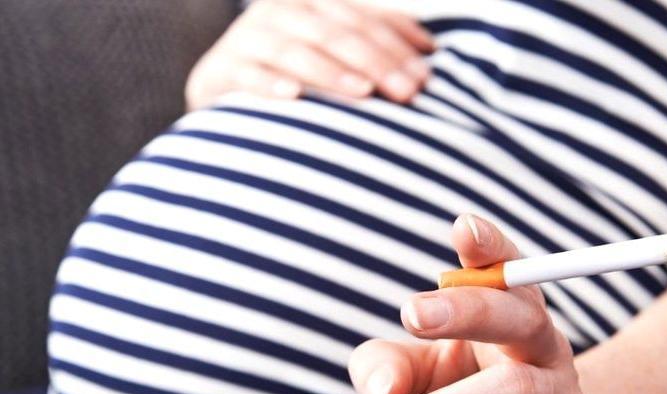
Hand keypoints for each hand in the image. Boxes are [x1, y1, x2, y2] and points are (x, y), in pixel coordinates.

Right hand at [185, 0, 433, 109]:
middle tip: (407, 93)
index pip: (362, 19)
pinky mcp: (221, 70)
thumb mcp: (332, 52)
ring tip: (364, 94)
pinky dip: (269, 84)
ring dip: (331, 72)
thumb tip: (431, 51)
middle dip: (376, 63)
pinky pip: (248, 75)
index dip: (396, 45)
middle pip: (336, 34)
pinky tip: (293, 97)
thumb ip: (373, 42)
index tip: (426, 76)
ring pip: (296, 51)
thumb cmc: (293, 75)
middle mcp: (280, 11)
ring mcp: (248, 39)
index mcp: (313, 1)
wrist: (224, 93)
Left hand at [348, 214, 591, 393]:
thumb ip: (384, 368)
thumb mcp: (409, 376)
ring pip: (514, 391)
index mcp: (510, 317)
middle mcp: (545, 351)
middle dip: (467, 310)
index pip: (509, 272)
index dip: (492, 248)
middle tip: (410, 313)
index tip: (463, 228)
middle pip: (521, 317)